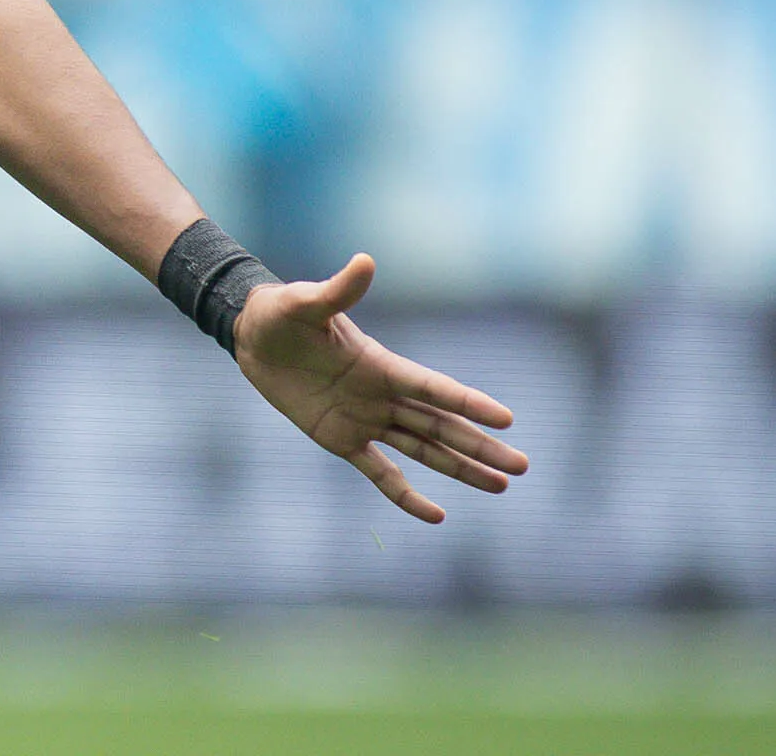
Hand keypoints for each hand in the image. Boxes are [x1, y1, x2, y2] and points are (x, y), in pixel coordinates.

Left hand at [233, 253, 526, 522]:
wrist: (253, 336)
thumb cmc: (281, 313)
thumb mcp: (305, 303)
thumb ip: (338, 291)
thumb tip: (364, 260)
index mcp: (381, 364)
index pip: (433, 388)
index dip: (468, 403)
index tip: (506, 419)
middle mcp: (382, 395)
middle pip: (441, 425)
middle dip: (480, 445)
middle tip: (522, 466)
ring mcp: (366, 419)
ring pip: (424, 450)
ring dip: (461, 468)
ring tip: (501, 485)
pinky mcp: (341, 439)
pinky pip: (380, 472)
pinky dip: (405, 494)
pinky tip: (436, 515)